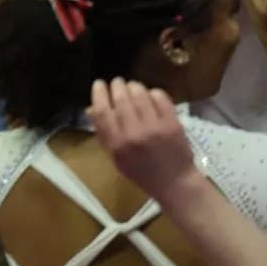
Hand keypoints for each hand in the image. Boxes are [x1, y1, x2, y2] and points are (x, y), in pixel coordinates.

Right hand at [89, 79, 202, 202]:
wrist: (174, 182)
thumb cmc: (142, 172)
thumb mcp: (117, 158)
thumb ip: (104, 134)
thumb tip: (92, 108)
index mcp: (117, 145)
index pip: (102, 112)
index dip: (98, 94)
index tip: (99, 84)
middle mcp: (134, 134)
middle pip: (120, 98)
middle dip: (117, 85)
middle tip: (117, 82)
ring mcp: (154, 127)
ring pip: (140, 94)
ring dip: (134, 86)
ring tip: (132, 86)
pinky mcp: (172, 123)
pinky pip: (160, 97)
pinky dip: (153, 92)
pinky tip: (150, 95)